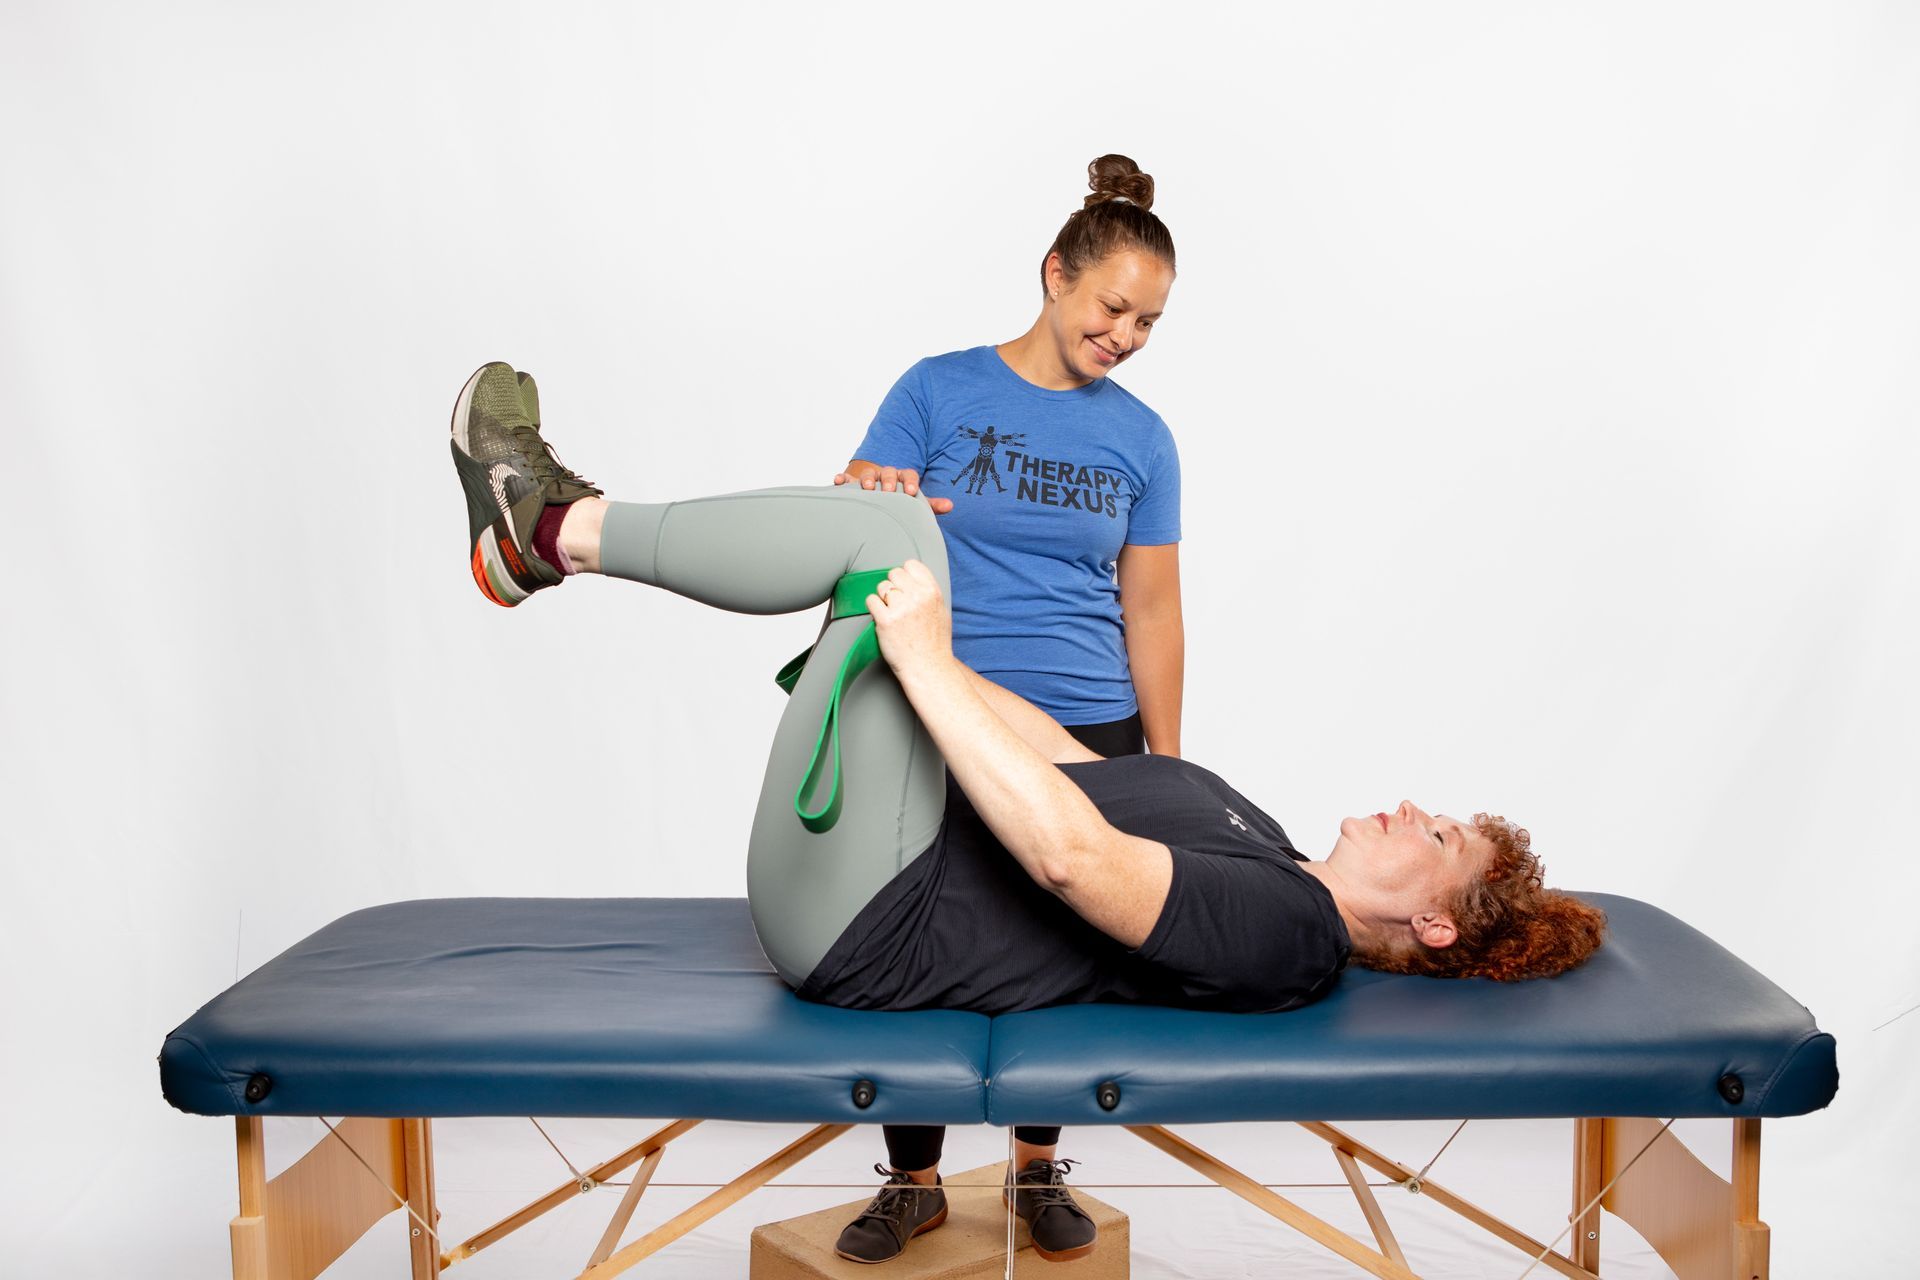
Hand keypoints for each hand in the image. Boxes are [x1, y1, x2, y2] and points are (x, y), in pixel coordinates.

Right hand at [832, 462, 955, 514]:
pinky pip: (846, 479)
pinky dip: (842, 478)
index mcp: (903, 478)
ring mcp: (868, 478)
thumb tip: (951, 506)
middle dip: (888, 480)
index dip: (910, 481)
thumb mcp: (915, 505)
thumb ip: (931, 505)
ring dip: (866, 479)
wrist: (880, 502)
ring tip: (866, 488)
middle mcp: (886, 475)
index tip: (911, 492)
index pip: (909, 474)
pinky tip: (838, 481)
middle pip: (888, 472)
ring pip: (868, 474)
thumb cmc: (900, 503)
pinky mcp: (852, 484)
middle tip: (888, 491)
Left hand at [866, 561, 955, 681]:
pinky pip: (871, 601)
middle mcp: (917, 597)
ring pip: (881, 587)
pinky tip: (882, 618)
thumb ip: (927, 592)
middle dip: (892, 587)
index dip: (905, 576)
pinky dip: (874, 608)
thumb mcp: (940, 610)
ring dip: (882, 598)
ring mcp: (901, 608)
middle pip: (893, 573)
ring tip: (891, 614)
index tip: (904, 587)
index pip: (911, 565)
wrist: (927, 667)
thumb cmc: (934, 642)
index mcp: (932, 592)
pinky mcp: (886, 621)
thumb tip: (909, 577)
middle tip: (896, 604)